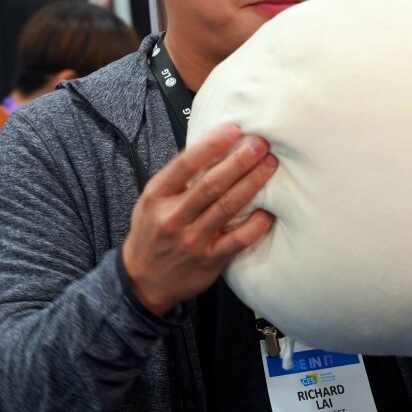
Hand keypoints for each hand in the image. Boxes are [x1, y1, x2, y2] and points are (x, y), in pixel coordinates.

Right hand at [122, 123, 277, 315]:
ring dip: (252, 184)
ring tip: (269, 166)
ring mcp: (192, 240)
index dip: (212, 145)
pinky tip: (269, 211)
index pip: (185, 164)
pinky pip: (238, 240)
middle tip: (261, 144)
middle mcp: (173, 217)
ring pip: (227, 207)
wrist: (142, 281)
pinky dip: (256, 225)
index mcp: (157, 197)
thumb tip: (214, 148)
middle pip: (211, 184)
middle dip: (240, 161)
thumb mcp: (153, 201)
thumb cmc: (152, 234)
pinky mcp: (209, 260)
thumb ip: (178, 179)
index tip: (234, 130)